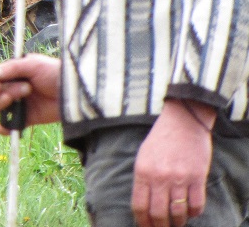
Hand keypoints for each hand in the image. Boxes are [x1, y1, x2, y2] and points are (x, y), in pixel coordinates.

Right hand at [0, 53, 61, 133]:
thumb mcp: (33, 64)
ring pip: (2, 107)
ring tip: (19, 100)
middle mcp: (16, 88)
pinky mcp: (30, 118)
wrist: (76, 91)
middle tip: (27, 88)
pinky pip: (13, 125)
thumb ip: (12, 68)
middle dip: (7, 91)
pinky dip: (4, 128)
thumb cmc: (55, 72)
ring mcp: (22, 104)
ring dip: (4, 104)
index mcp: (16, 73)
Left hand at [132, 99, 214, 226]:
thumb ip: (143, 178)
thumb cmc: (161, 139)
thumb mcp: (143, 156)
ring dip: (178, 223)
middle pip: (158, 214)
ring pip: (178, 212)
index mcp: (142, 171)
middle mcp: (159, 177)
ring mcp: (179, 178)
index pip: (139, 205)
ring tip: (177, 223)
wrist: (183, 121)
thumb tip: (143, 204)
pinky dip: (194, 213)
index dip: (142, 222)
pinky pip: (196, 204)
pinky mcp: (197, 177)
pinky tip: (191, 212)